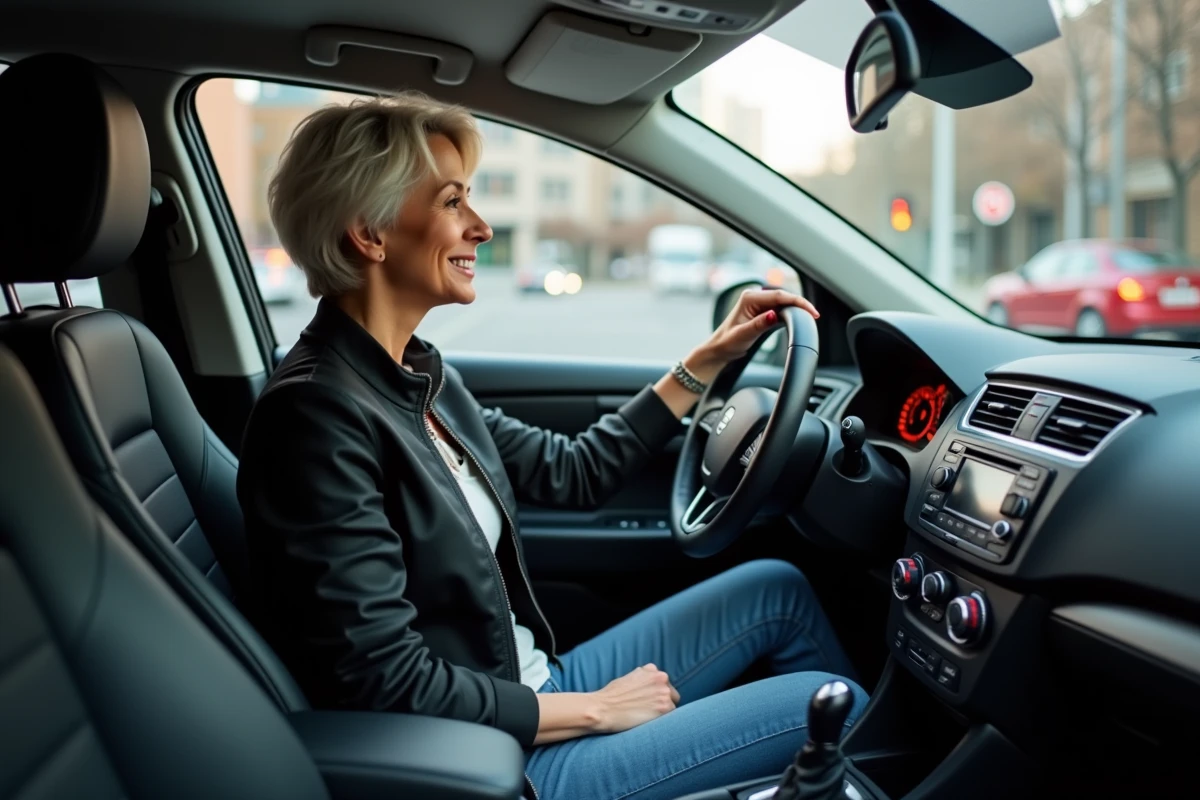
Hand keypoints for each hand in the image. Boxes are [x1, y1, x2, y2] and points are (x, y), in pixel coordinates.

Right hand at [590, 664, 680, 733]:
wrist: (603, 709)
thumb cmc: (611, 696)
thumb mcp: (629, 678)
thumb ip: (643, 679)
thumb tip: (650, 686)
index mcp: (652, 670)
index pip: (662, 683)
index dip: (655, 694)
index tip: (648, 702)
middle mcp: (661, 678)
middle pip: (671, 693)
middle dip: (662, 702)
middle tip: (648, 712)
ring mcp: (665, 692)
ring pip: (672, 705)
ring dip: (662, 712)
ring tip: (646, 718)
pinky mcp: (665, 707)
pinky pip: (672, 717)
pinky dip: (662, 721)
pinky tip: (648, 722)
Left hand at [685, 289, 819, 382]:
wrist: (718, 350)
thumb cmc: (726, 342)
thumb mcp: (742, 335)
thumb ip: (759, 324)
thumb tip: (774, 314)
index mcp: (749, 298)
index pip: (779, 296)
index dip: (798, 302)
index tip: (811, 312)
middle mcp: (754, 297)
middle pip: (784, 297)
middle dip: (800, 304)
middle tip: (815, 316)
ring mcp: (759, 303)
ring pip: (783, 302)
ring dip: (796, 309)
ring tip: (809, 317)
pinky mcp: (762, 311)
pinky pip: (780, 309)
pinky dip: (790, 313)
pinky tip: (797, 319)